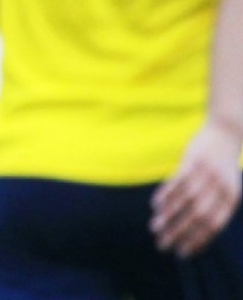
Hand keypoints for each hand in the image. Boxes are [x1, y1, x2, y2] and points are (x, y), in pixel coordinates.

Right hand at [152, 120, 242, 256]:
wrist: (226, 131)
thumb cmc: (222, 164)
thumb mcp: (224, 185)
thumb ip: (212, 203)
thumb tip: (191, 227)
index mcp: (230, 198)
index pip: (213, 226)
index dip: (197, 241)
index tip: (182, 253)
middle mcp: (220, 188)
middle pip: (197, 217)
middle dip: (179, 233)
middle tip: (162, 245)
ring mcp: (206, 174)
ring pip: (185, 201)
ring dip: (168, 217)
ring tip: (154, 228)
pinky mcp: (192, 161)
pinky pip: (177, 182)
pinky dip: (165, 195)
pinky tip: (155, 205)